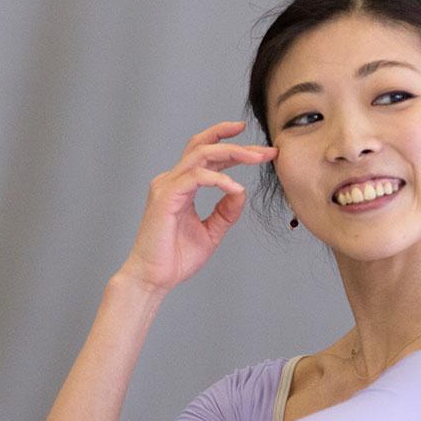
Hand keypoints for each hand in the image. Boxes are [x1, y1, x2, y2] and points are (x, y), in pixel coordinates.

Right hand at [118, 120, 275, 291]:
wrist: (154, 277)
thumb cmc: (175, 257)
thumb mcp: (211, 231)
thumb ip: (225, 212)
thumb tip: (241, 191)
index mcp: (182, 186)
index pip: (208, 156)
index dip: (235, 149)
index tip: (262, 151)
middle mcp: (172, 180)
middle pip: (204, 146)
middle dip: (236, 143)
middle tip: (266, 149)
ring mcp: (167, 186)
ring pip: (201, 154)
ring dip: (232, 153)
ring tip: (256, 158)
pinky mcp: (166, 197)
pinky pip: (197, 177)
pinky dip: (219, 179)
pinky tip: (235, 188)